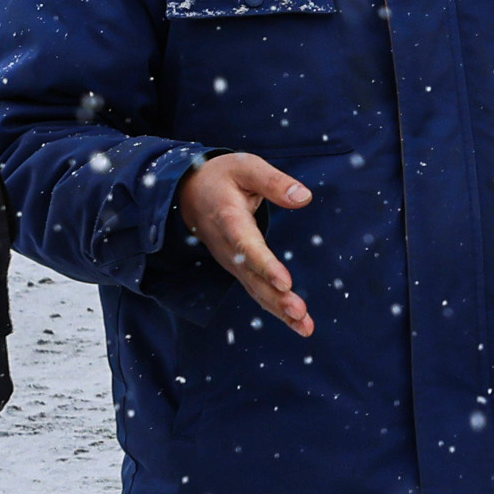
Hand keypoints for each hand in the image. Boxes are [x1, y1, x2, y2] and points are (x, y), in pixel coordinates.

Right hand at [180, 151, 317, 334]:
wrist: (188, 191)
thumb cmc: (222, 176)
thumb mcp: (246, 167)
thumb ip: (274, 182)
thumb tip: (304, 197)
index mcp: (229, 220)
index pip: (247, 247)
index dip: (265, 265)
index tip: (285, 282)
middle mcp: (228, 247)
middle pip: (252, 277)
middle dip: (276, 298)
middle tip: (299, 313)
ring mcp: (231, 261)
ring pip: (255, 289)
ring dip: (279, 310)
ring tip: (305, 327)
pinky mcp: (238, 268)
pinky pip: (256, 290)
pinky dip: (275, 308)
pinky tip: (298, 323)